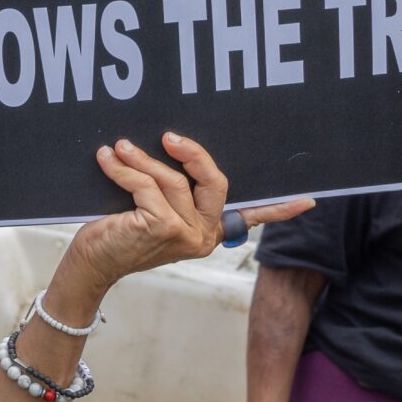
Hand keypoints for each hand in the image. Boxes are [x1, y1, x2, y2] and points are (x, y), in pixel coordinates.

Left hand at [62, 132, 313, 293]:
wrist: (90, 264)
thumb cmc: (119, 232)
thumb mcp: (152, 209)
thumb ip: (173, 191)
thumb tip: (173, 149)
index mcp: (208, 231)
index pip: (250, 218)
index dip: (281, 209)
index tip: (310, 200)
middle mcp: (202, 236)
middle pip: (216, 182)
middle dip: (193, 153)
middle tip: (169, 137)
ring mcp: (185, 234)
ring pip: (172, 180)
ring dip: (141, 159)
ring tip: (119, 148)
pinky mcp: (162, 228)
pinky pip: (147, 185)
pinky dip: (124, 169)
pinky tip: (107, 159)